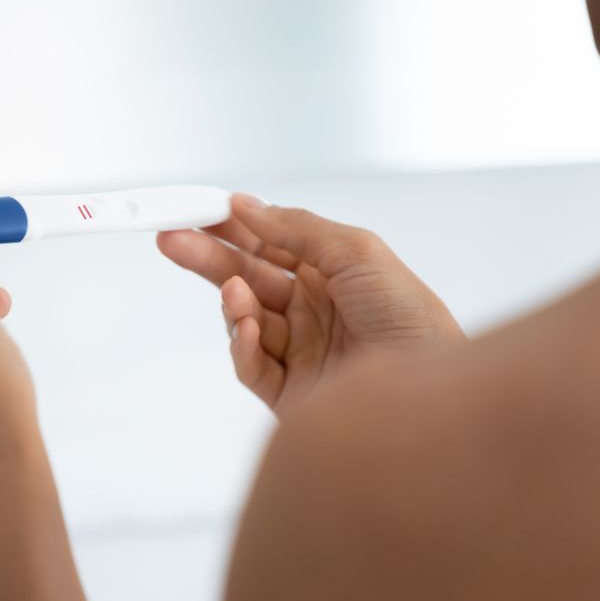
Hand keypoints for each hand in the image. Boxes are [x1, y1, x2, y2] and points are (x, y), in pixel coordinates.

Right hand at [158, 194, 463, 413]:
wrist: (429, 395)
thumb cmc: (408, 317)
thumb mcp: (356, 252)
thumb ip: (296, 228)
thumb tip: (245, 205)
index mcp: (329, 272)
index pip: (267, 243)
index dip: (231, 227)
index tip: (195, 210)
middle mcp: (310, 309)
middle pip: (246, 277)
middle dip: (207, 257)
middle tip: (169, 238)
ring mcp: (298, 350)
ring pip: (243, 320)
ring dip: (231, 302)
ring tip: (231, 292)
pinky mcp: (288, 391)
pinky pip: (251, 365)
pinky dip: (241, 346)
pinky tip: (243, 328)